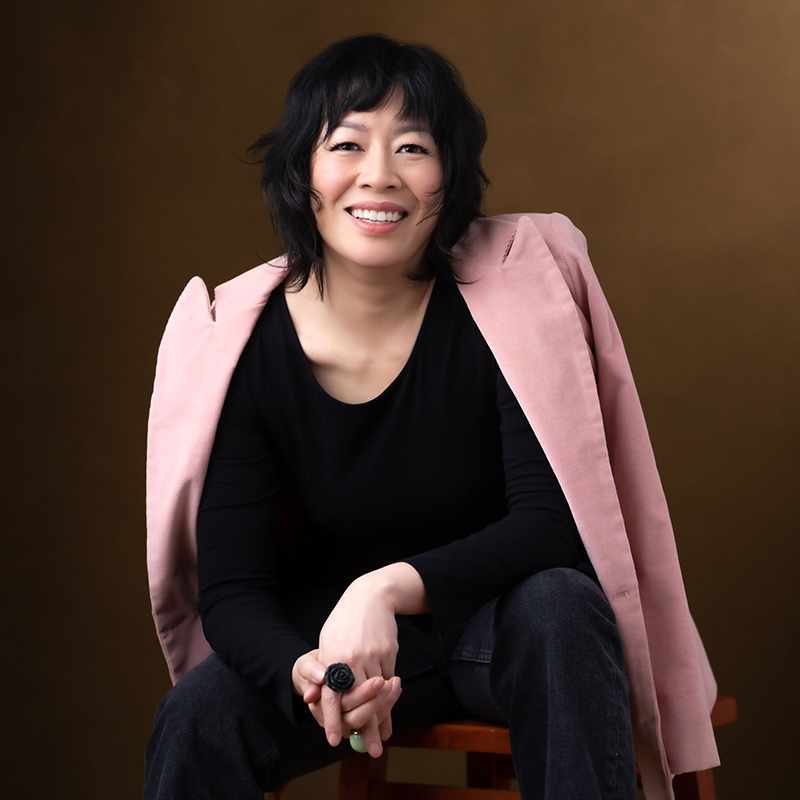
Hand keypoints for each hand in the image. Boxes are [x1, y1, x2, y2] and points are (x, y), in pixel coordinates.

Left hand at [295, 564, 427, 756]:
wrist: (370, 597)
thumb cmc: (344, 623)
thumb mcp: (328, 643)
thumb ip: (324, 671)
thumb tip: (316, 699)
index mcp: (333, 658)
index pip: (332, 695)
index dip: (332, 719)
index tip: (333, 740)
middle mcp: (353, 659)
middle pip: (360, 701)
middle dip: (366, 729)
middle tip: (371, 750)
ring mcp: (373, 656)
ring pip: (378, 694)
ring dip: (382, 717)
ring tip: (384, 736)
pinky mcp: (389, 652)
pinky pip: (389, 680)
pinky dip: (390, 696)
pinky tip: (391, 707)